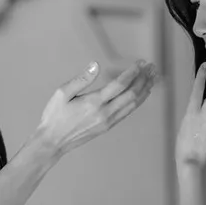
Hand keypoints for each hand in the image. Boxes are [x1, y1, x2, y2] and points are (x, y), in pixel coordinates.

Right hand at [37, 60, 157, 155]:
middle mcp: (105, 113)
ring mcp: (108, 121)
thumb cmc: (55, 115)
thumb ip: (81, 79)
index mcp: (94, 103)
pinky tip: (142, 93)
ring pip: (133, 104)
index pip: (120, 84)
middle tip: (152, 67)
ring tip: (153, 78)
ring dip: (145, 90)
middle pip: (132, 94)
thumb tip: (96, 65)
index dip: (133, 72)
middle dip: (144, 79)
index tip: (141, 62)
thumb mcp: (62, 93)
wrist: (53, 142)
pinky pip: (128, 111)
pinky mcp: (108, 126)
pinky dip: (138, 101)